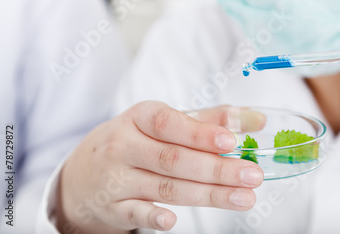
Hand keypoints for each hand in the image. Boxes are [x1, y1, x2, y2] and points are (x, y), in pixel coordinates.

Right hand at [56, 102, 264, 233]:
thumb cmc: (135, 140)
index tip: (232, 142)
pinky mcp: (113, 207)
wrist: (81, 172)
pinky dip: (153, 218)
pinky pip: (134, 213)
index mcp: (139, 117)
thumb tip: (257, 119)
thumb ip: (210, 119)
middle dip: (217, 169)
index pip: (170, 123)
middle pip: (174, 159)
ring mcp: (117, 178)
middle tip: (253, 176)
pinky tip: (174, 222)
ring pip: (166, 187)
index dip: (201, 133)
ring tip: (244, 197)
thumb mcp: (163, 122)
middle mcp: (124, 146)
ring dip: (208, 195)